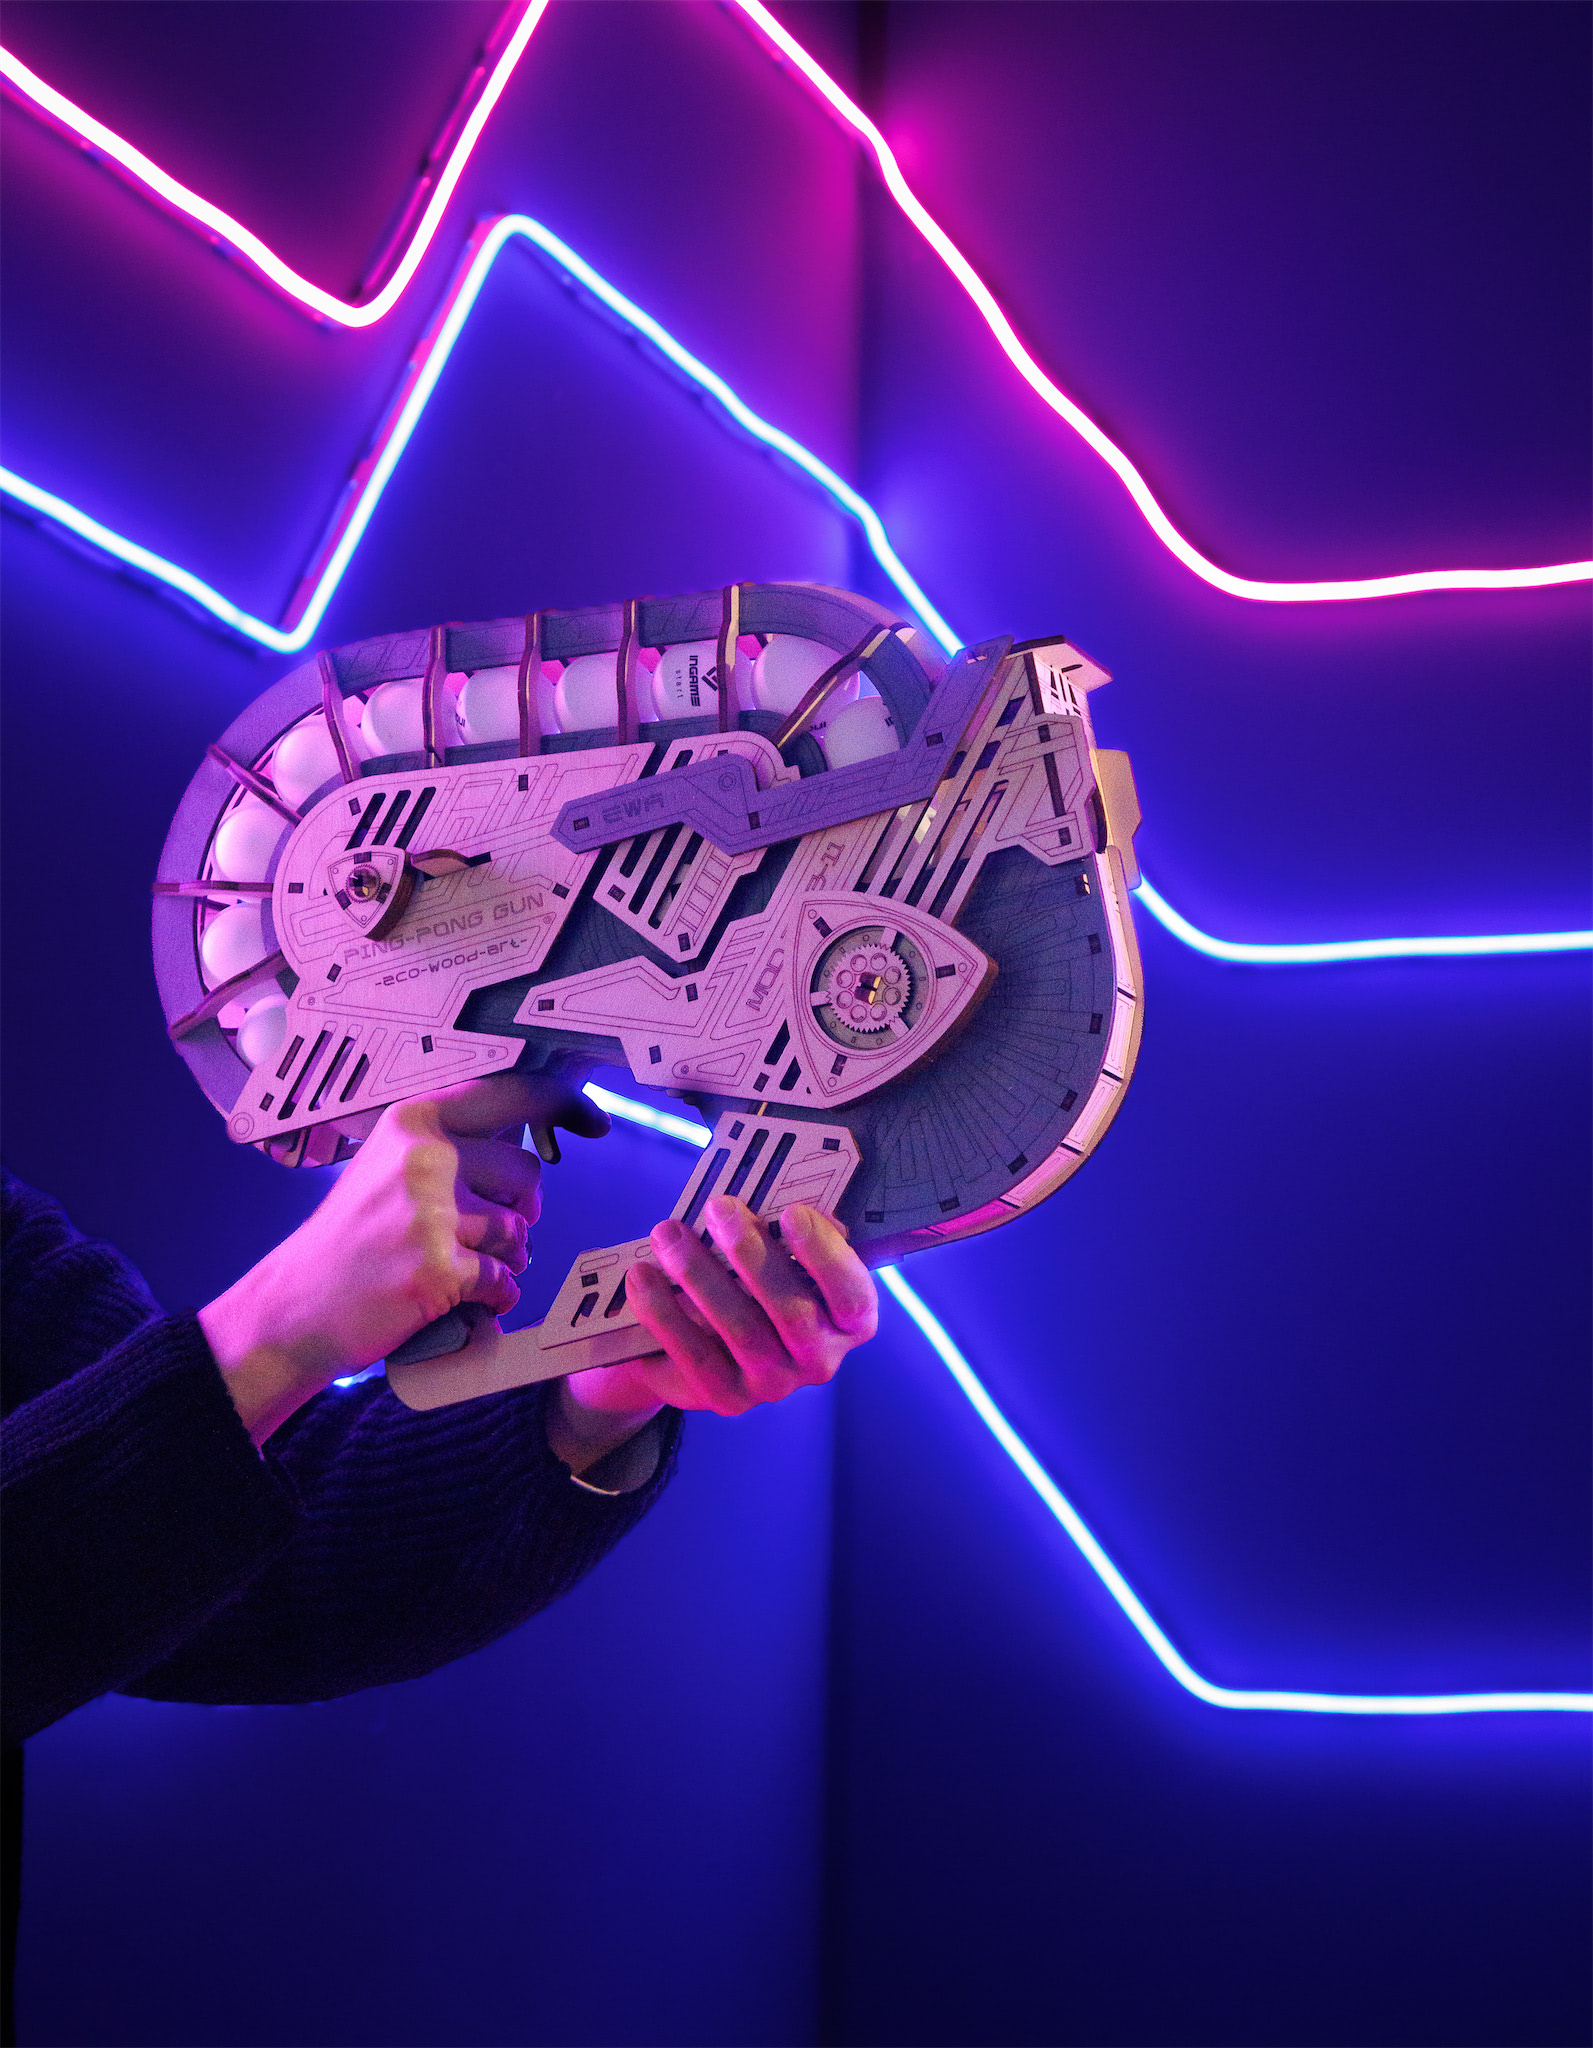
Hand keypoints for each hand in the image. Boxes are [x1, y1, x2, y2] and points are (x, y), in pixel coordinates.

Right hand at [201, 1074, 607, 1443]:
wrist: (294, 1308)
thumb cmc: (349, 1241)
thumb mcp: (388, 1167)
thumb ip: (450, 1147)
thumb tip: (525, 1145)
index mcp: (414, 1123)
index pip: (511, 1092)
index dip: (562, 1103)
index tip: (593, 1119)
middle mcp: (424, 1159)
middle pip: (525, 1171)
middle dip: (525, 1208)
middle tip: (501, 1232)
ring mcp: (430, 1215)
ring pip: (518, 1231)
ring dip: (507, 1258)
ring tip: (467, 1269)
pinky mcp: (437, 1270)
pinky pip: (503, 1281)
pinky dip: (495, 1296)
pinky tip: (468, 1300)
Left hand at [547, 1196, 876, 1472]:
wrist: (708, 1344)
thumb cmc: (756, 1283)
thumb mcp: (781, 1258)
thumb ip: (786, 1235)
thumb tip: (774, 1203)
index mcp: (849, 1321)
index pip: (852, 1296)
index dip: (825, 1255)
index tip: (792, 1211)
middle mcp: (819, 1359)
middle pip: (792, 1311)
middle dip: (752, 1253)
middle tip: (719, 1208)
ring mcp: (774, 1384)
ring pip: (740, 1331)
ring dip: (700, 1275)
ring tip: (669, 1234)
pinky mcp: (727, 1398)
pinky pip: (695, 1355)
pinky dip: (665, 1312)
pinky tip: (644, 1277)